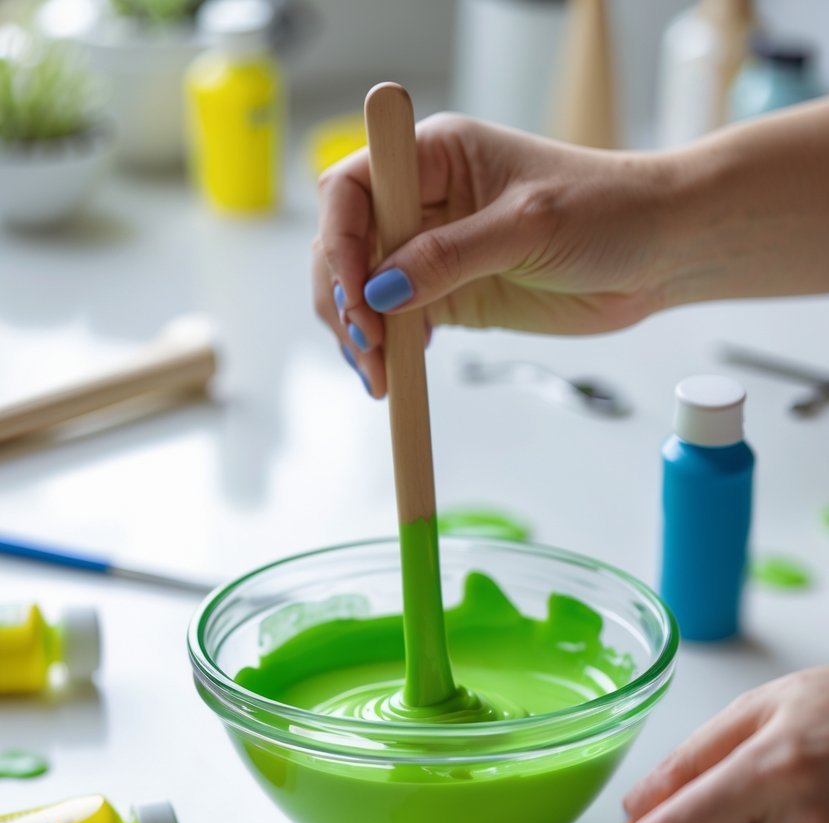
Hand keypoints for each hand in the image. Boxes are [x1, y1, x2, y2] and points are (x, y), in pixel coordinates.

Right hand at [312, 113, 672, 396]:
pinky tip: (396, 370)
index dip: (341, 242)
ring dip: (360, 333)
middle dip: (344, 298)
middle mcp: (424, 201)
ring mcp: (434, 251)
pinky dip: (388, 348)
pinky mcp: (450, 295)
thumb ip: (452, 256)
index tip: (358, 295)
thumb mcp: (527, 227)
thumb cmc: (608, 211)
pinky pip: (398, 321)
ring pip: (365, 289)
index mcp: (436, 156)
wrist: (657, 253)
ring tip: (380, 374)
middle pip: (347, 245)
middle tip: (369, 346)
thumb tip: (384, 289)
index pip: (353, 189)